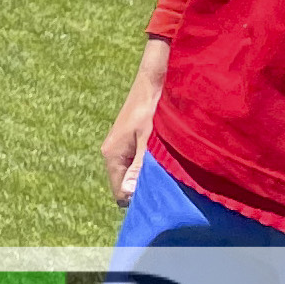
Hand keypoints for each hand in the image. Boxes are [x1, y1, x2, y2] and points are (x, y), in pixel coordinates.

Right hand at [101, 38, 165, 204]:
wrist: (156, 79)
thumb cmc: (155, 109)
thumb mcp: (150, 140)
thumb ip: (140, 167)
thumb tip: (129, 194)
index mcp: (112, 155)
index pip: (120, 195)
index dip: (140, 202)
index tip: (164, 203)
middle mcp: (113, 153)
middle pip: (126, 186)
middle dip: (145, 192)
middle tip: (171, 193)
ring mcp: (121, 147)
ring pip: (133, 175)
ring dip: (150, 179)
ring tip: (172, 178)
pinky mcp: (131, 141)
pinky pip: (138, 164)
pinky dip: (151, 168)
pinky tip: (168, 164)